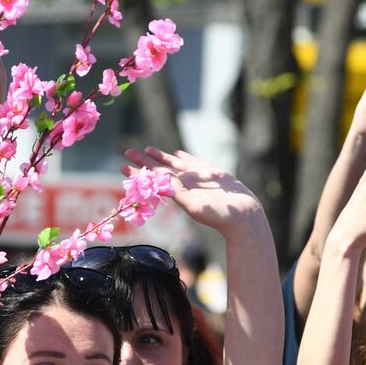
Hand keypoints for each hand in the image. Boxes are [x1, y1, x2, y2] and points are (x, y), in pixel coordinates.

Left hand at [122, 147, 262, 236]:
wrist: (243, 215)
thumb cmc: (219, 214)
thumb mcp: (194, 204)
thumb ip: (178, 193)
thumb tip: (161, 185)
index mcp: (178, 191)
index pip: (152, 179)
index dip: (138, 173)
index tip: (122, 166)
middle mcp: (185, 184)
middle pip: (159, 169)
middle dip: (143, 161)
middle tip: (127, 151)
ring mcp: (197, 178)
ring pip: (174, 164)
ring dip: (160, 157)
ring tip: (148, 149)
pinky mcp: (210, 174)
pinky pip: (192, 163)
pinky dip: (183, 158)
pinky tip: (177, 154)